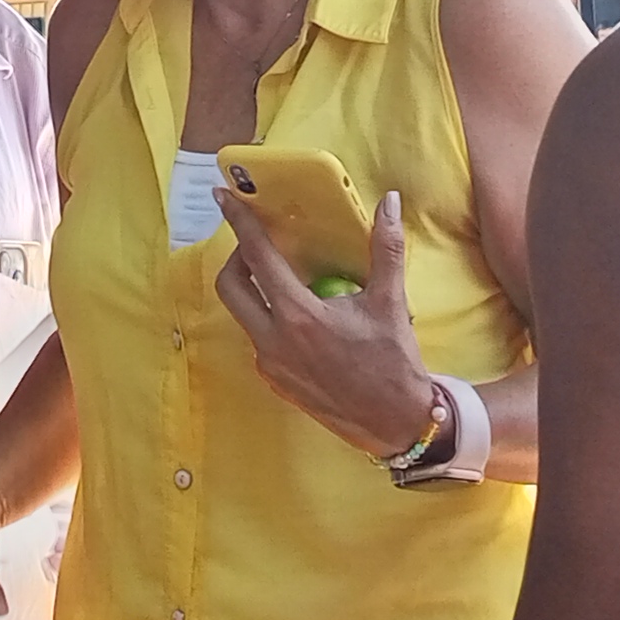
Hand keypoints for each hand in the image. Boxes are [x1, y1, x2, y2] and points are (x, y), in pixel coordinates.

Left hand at [213, 190, 437, 459]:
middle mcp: (273, 340)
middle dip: (237, 258)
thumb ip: (386, 247)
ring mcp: (270, 365)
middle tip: (259, 245)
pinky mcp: (275, 382)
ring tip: (281, 276)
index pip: (257, 257)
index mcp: (298, 315)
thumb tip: (389, 200)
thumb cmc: (393, 360)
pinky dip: (267, 318)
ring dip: (252, 290)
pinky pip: (258, 340)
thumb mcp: (390, 301)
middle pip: (230, 286)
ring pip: (242, 315)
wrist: (396, 422)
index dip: (238, 223)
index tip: (222, 198)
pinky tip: (296, 315)